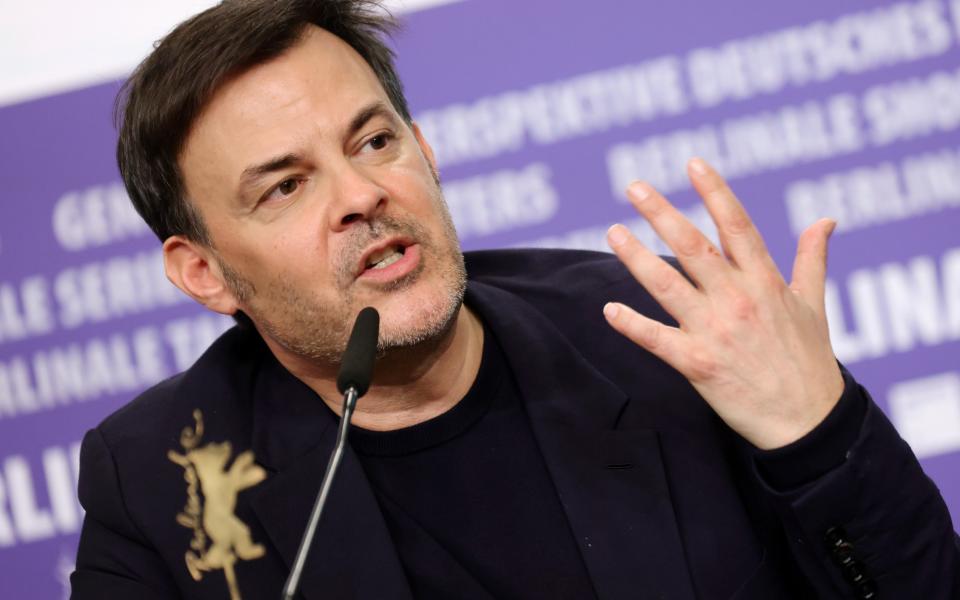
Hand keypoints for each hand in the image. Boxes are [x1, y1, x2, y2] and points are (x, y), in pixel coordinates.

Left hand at [603, 158, 843, 449]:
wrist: (807, 421)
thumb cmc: (809, 361)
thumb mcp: (814, 304)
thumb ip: (811, 258)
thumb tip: (825, 220)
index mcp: (765, 281)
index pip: (737, 225)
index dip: (714, 192)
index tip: (693, 163)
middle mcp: (738, 299)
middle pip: (693, 247)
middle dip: (661, 213)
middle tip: (633, 186)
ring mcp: (716, 331)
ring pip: (667, 284)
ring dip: (636, 258)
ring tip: (613, 231)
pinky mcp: (697, 363)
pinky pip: (656, 339)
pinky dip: (631, 324)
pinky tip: (609, 309)